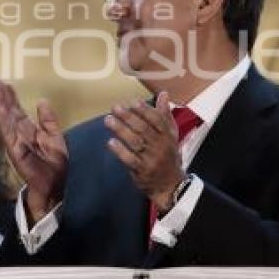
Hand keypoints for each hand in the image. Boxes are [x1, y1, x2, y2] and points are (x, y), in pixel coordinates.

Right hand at [0, 81, 67, 222]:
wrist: (54, 187)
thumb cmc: (56, 165)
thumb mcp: (55, 137)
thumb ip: (49, 120)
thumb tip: (42, 101)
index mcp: (30, 132)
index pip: (18, 112)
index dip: (12, 98)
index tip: (6, 85)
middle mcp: (20, 135)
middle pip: (10, 112)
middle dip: (3, 97)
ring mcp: (16, 141)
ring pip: (6, 119)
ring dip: (0, 104)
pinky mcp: (14, 148)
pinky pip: (7, 131)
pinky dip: (2, 118)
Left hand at [104, 92, 184, 212]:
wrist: (170, 184)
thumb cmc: (167, 155)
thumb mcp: (170, 135)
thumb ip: (164, 114)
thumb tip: (163, 93)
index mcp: (167, 136)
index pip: (157, 120)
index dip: (145, 110)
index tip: (132, 102)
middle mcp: (160, 146)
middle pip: (144, 129)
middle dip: (128, 117)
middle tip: (114, 108)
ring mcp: (151, 159)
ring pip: (135, 142)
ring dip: (120, 130)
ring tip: (108, 120)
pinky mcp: (142, 171)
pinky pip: (130, 159)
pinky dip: (120, 150)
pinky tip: (110, 142)